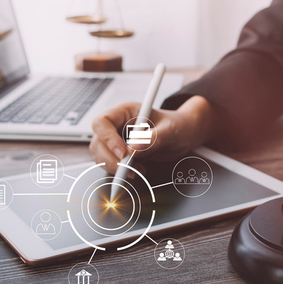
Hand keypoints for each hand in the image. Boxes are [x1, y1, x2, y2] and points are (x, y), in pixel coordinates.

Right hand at [89, 95, 216, 173]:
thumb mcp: (170, 130)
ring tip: (139, 170)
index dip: (108, 138)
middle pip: (98, 142)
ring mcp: (116, 139)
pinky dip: (120, 172)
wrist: (184, 135)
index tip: (124, 154)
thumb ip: (153, 139)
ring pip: (100, 155)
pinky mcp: (120, 153)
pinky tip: (138, 171)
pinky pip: (110, 164)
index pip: (103, 122)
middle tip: (130, 169)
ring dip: (116, 167)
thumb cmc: (178, 125)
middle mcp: (117, 124)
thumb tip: (133, 149)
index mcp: (126, 111)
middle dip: (111, 159)